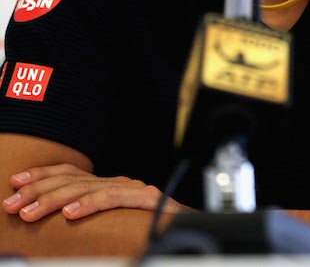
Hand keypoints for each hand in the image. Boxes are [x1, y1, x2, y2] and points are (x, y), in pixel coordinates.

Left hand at [2, 163, 186, 221]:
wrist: (193, 231)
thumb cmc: (154, 233)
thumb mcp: (113, 228)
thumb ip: (92, 224)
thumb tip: (56, 231)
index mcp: (110, 186)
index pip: (72, 173)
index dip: (43, 175)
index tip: (16, 182)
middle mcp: (119, 182)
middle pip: (73, 178)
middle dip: (38, 190)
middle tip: (12, 204)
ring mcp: (132, 189)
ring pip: (87, 187)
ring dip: (54, 199)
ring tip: (30, 211)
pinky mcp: (145, 199)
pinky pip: (113, 198)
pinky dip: (90, 203)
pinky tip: (70, 212)